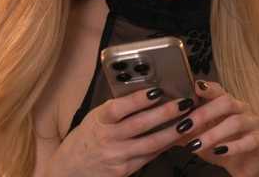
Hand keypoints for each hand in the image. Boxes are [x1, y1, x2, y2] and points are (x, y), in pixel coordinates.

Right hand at [51, 86, 195, 176]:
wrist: (69, 171)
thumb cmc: (86, 139)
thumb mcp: (95, 118)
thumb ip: (116, 108)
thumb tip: (145, 92)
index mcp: (99, 120)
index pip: (119, 108)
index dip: (138, 99)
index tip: (157, 90)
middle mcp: (107, 138)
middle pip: (140, 125)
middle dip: (165, 113)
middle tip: (184, 102)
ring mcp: (116, 156)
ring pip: (150, 143)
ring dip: (172, 131)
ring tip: (189, 120)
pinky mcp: (124, 171)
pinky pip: (149, 156)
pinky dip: (165, 146)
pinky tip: (178, 137)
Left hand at [174, 80, 258, 176]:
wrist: (245, 166)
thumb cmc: (221, 146)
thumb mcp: (199, 137)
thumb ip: (184, 129)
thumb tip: (161, 124)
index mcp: (228, 103)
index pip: (218, 89)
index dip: (206, 87)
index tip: (193, 88)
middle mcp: (242, 108)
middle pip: (226, 102)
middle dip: (204, 114)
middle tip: (185, 126)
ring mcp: (254, 123)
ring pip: (236, 121)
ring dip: (214, 133)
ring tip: (196, 145)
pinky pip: (249, 140)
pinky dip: (232, 146)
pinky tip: (219, 151)